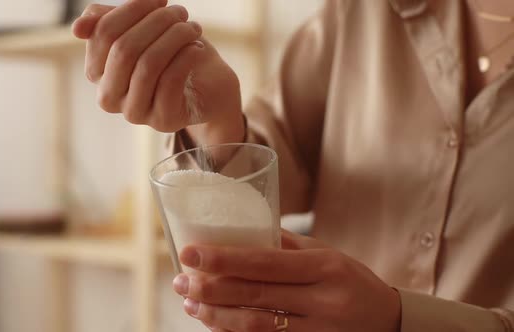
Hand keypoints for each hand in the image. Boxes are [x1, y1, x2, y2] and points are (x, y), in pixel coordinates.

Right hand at [72, 1, 244, 144]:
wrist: (207, 86)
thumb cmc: (171, 54)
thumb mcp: (140, 31)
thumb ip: (107, 22)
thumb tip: (77, 28)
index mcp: (97, 72)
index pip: (103, 33)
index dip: (132, 9)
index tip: (160, 0)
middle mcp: (109, 97)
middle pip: (124, 49)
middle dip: (156, 22)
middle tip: (180, 12)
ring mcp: (134, 112)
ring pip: (147, 65)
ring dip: (174, 38)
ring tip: (192, 28)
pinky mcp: (162, 121)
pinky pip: (170, 82)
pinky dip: (186, 58)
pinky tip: (196, 48)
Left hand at [172, 230, 400, 331]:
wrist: (389, 323)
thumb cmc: (351, 280)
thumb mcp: (327, 254)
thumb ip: (286, 247)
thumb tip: (239, 234)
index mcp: (325, 266)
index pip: (265, 262)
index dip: (224, 259)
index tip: (190, 253)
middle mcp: (322, 300)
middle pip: (254, 296)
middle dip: (210, 289)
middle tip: (180, 281)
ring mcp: (318, 331)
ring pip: (255, 327)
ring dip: (217, 316)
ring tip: (191, 304)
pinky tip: (214, 325)